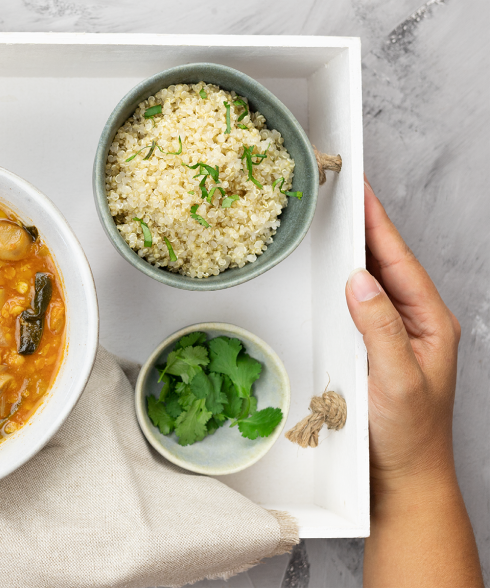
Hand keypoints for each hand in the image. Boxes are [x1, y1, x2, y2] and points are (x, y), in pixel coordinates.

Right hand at [345, 179, 460, 493]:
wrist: (404, 479)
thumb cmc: (408, 437)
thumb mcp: (396, 380)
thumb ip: (379, 328)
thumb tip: (359, 280)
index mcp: (430, 323)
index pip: (399, 261)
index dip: (378, 224)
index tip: (359, 191)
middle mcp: (415, 323)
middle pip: (387, 263)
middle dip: (365, 225)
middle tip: (341, 192)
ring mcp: (395, 336)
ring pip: (373, 282)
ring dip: (354, 250)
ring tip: (335, 220)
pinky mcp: (375, 349)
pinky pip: (359, 305)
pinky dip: (345, 282)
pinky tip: (332, 271)